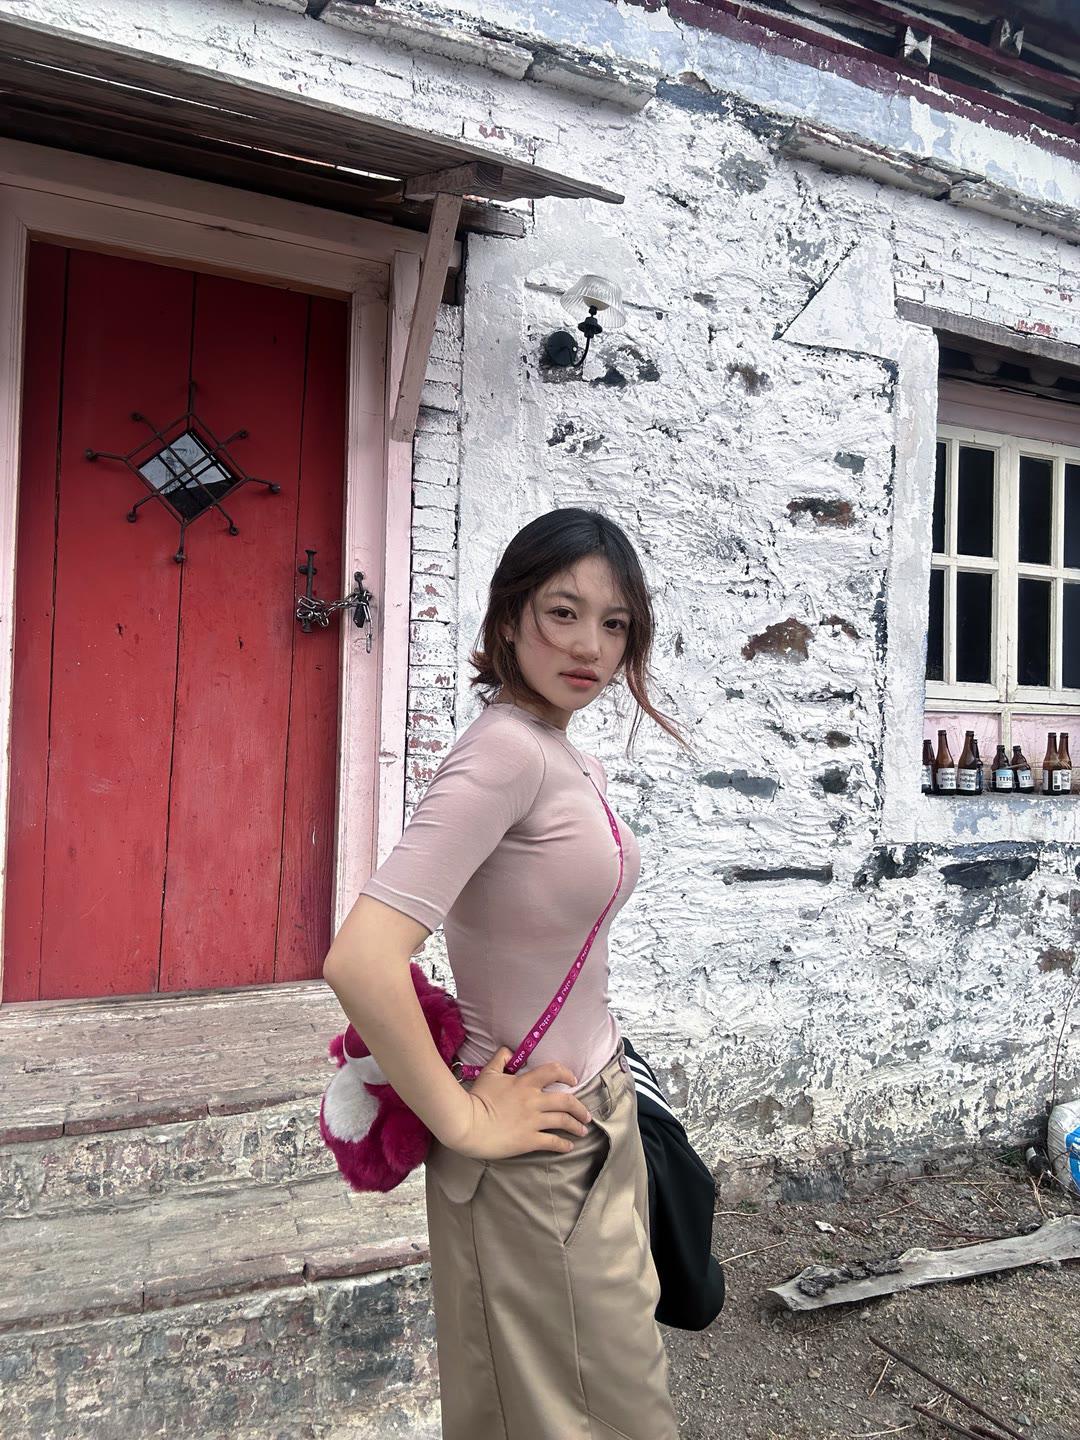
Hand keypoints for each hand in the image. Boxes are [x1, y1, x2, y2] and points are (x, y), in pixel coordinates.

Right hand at [447, 1047, 592, 1159]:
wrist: (468, 1123)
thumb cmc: (477, 1098)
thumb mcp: (488, 1073)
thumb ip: (501, 1059)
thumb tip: (509, 1050)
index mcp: (525, 1083)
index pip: (553, 1072)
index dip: (566, 1074)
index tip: (573, 1081)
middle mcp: (534, 1101)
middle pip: (566, 1101)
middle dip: (580, 1108)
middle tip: (586, 1114)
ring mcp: (533, 1121)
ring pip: (563, 1122)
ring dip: (576, 1126)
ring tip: (582, 1130)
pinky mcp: (529, 1140)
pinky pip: (552, 1142)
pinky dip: (563, 1144)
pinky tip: (568, 1146)